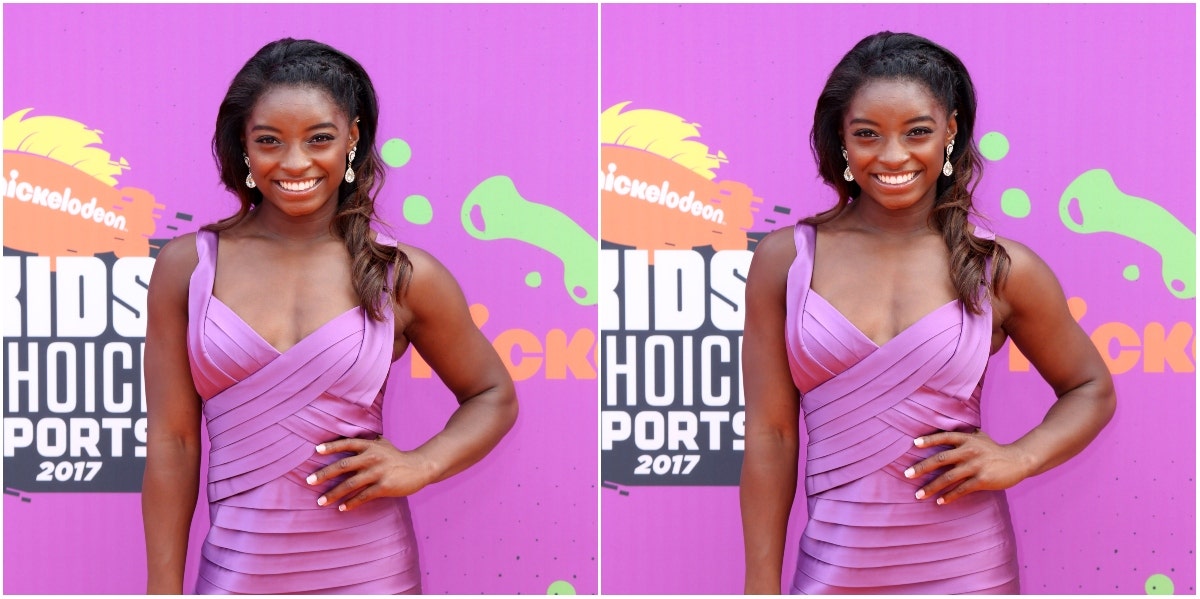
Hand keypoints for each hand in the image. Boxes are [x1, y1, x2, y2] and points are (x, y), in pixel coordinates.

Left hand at [306, 437, 436, 510]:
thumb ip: (367, 441)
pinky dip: (351, 503)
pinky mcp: (384, 486)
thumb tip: (349, 438)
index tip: (316, 451)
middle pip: (343, 465)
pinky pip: (363, 496)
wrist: (419, 468)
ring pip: (350, 484)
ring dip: (333, 493)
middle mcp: (372, 457)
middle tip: (309, 481)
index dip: (331, 446)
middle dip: (324, 474)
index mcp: (370, 446)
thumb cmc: (397, 456)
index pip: (347, 444)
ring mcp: (378, 472)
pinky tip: (341, 508)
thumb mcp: (383, 444)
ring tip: (320, 501)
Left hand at [904, 430, 1033, 505]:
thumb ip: (964, 435)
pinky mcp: (982, 480)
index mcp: (967, 439)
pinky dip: (949, 496)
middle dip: (922, 467)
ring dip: (931, 487)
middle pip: (941, 459)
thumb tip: (947, 432)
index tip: (913, 444)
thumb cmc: (995, 449)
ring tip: (918, 495)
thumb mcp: (980, 437)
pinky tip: (940, 501)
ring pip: (948, 477)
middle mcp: (969, 451)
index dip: (929, 440)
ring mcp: (976, 466)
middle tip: (907, 474)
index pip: (944, 437)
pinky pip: (961, 489)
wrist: (1018, 460)